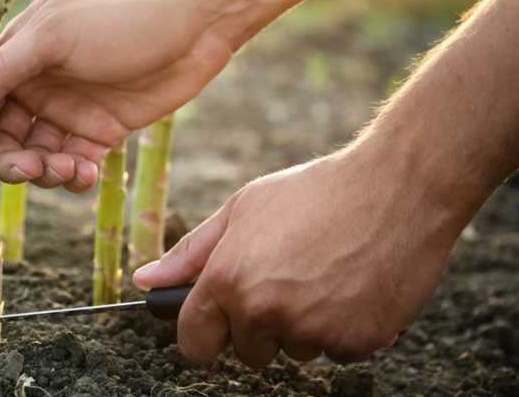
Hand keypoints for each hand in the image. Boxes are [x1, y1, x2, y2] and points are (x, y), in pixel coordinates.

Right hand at [0, 0, 236, 199]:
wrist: (194, 21)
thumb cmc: (121, 17)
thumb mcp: (55, 37)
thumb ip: (2, 72)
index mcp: (17, 57)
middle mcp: (37, 86)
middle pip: (3, 141)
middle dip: (9, 165)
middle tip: (31, 171)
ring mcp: (69, 110)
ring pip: (38, 157)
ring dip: (44, 172)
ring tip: (67, 168)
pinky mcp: (101, 129)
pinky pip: (73, 163)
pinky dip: (73, 176)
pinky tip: (83, 173)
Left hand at [134, 146, 463, 367]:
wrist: (396, 187)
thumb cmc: (313, 192)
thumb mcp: (242, 209)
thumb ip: (190, 253)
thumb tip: (145, 281)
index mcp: (229, 280)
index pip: (193, 343)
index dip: (202, 332)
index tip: (216, 322)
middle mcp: (266, 313)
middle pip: (246, 352)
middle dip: (257, 324)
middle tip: (284, 276)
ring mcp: (314, 332)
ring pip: (293, 349)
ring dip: (301, 323)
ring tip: (322, 271)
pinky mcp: (357, 343)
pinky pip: (335, 349)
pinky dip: (340, 325)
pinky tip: (350, 283)